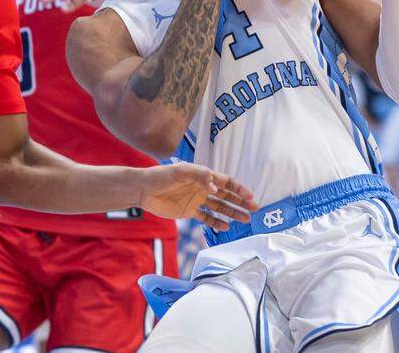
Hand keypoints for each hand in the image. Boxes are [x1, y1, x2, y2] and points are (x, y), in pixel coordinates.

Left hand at [137, 163, 257, 230]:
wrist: (143, 189)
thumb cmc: (161, 176)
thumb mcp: (181, 171)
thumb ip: (200, 176)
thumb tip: (217, 188)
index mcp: (202, 176)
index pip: (226, 182)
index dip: (239, 189)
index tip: (250, 197)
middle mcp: (202, 188)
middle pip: (226, 195)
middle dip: (241, 202)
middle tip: (255, 210)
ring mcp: (196, 200)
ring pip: (219, 207)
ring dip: (232, 213)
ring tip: (246, 220)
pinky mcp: (188, 211)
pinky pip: (206, 217)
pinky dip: (216, 222)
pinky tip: (226, 227)